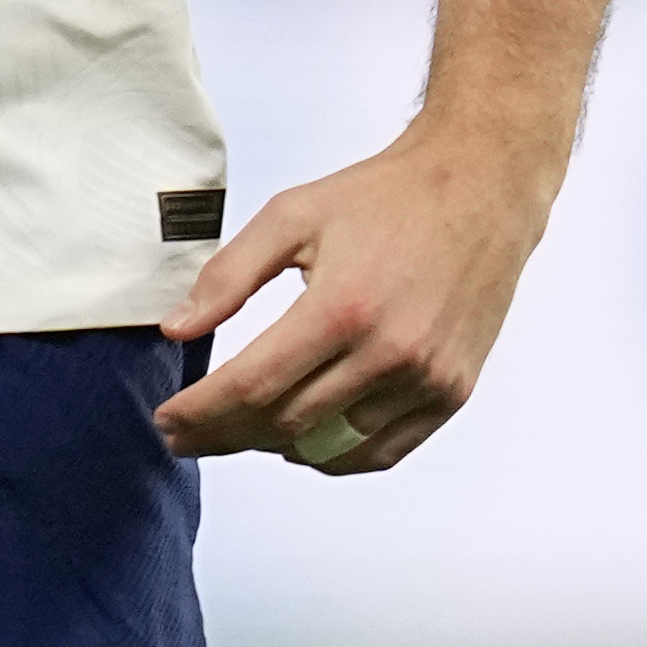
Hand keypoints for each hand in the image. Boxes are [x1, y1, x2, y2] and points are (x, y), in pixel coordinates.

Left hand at [157, 119, 557, 477]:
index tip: (166, 420)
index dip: (199, 412)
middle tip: (187, 434)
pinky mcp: (452, 392)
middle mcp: (388, 352)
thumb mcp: (293, 215)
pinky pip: (381, 453)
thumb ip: (229, 275)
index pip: (251, 385)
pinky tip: (301, 442)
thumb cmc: (385, 197)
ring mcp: (426, 379)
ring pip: (330, 446)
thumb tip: (178, 328)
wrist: (480, 187)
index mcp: (342, 306)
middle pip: (284, 424)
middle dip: (223, 434)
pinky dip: (334, 458)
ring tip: (238, 432)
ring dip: (273, 447)